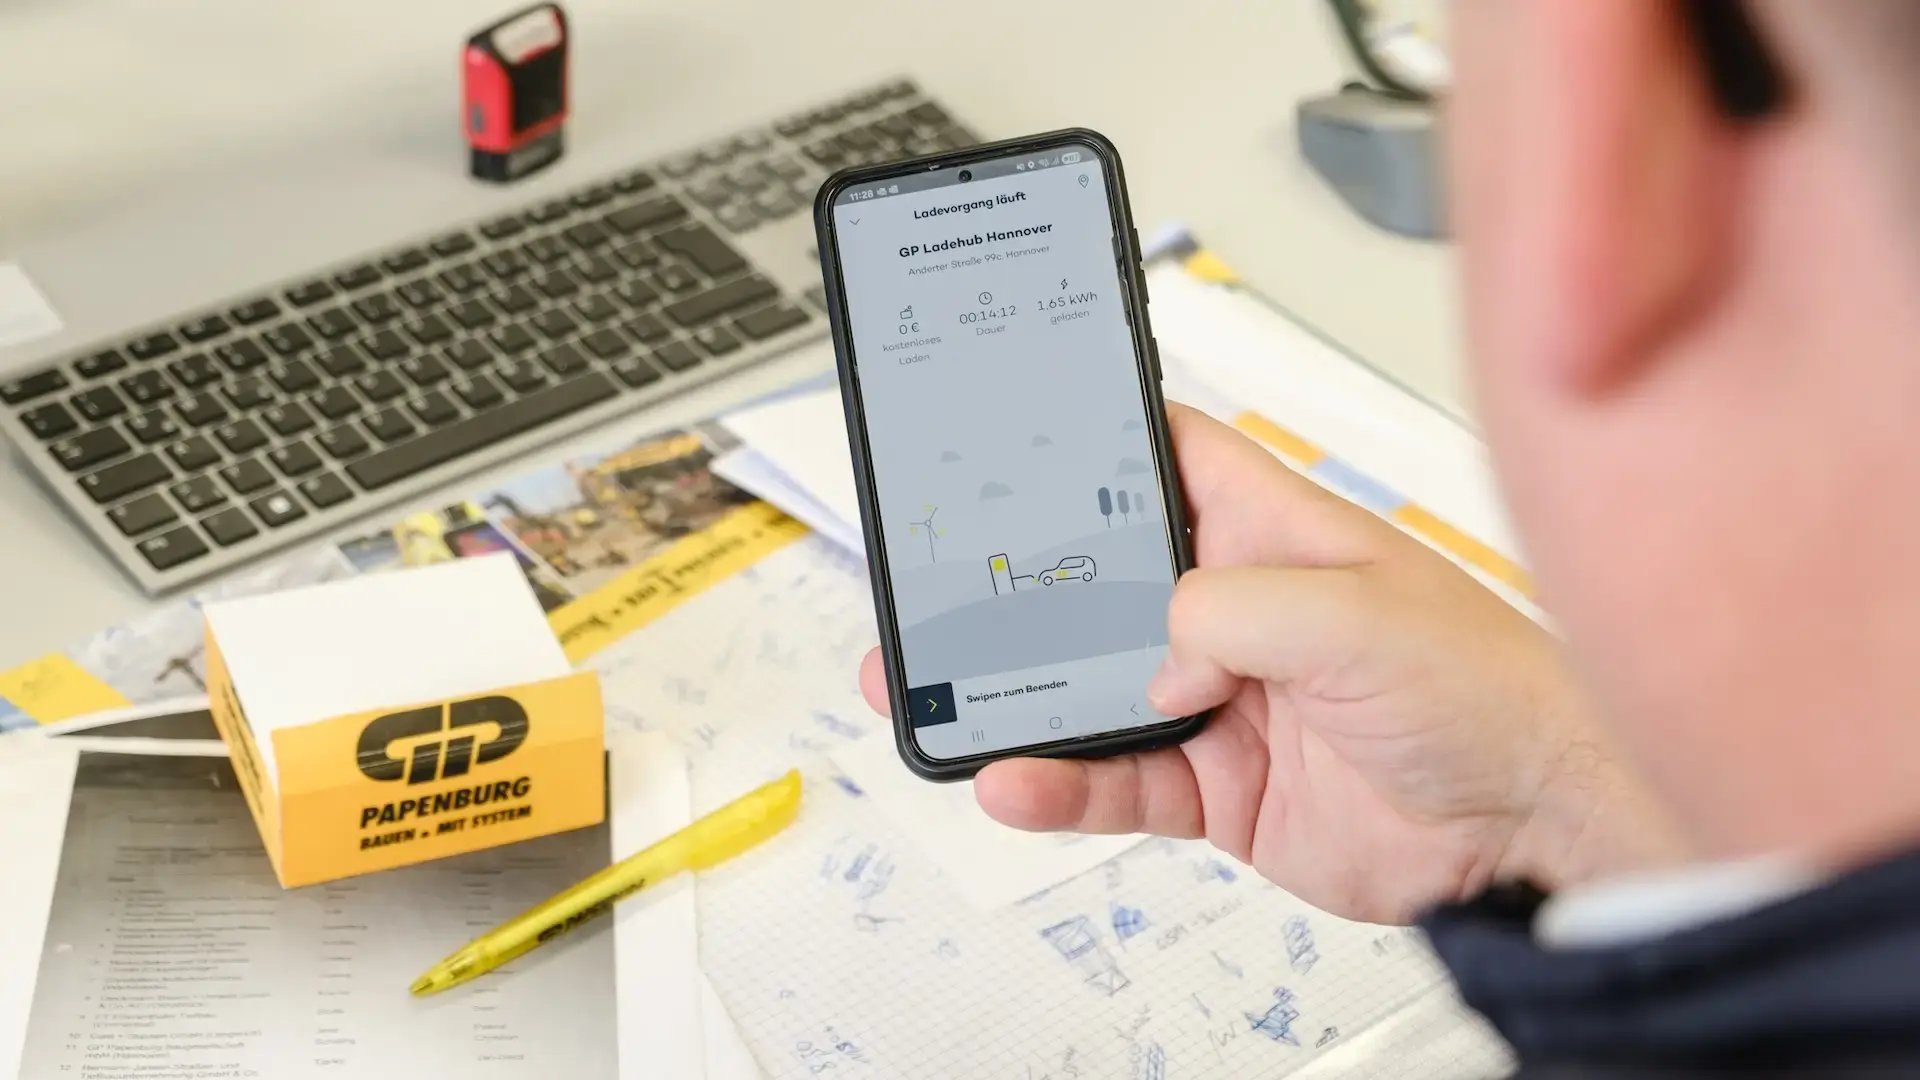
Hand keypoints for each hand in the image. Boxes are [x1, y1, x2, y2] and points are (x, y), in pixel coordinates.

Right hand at [859, 404, 1683, 923]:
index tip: (999, 446)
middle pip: (1099, 586)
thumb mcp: (1355, 616)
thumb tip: (1152, 662)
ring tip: (944, 694)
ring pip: (1091, 690)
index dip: (1084, 448)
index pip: (1158, 462)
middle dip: (1017, 589)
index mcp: (1269, 531)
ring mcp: (1221, 700)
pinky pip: (1119, 782)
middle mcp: (1236, 609)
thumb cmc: (1488, 688)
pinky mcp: (1220, 786)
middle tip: (935, 592)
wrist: (1533, 826)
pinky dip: (1061, 783)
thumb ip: (1231, 615)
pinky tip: (1016, 779)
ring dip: (1018, 696)